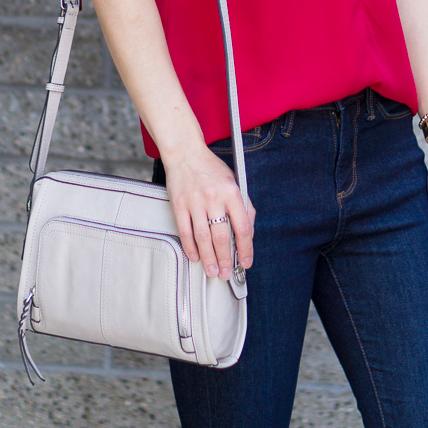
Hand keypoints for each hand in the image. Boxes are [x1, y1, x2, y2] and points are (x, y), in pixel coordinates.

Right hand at [163, 144, 255, 281]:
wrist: (186, 153)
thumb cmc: (211, 169)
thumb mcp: (234, 181)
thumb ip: (243, 205)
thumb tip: (248, 232)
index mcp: (232, 192)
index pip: (243, 227)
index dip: (245, 248)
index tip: (246, 262)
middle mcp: (214, 197)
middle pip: (222, 236)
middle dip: (226, 259)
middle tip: (227, 273)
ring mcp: (195, 202)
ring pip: (203, 238)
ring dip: (209, 258)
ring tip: (212, 271)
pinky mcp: (179, 205)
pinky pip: (185, 231)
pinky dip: (190, 247)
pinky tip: (195, 257)